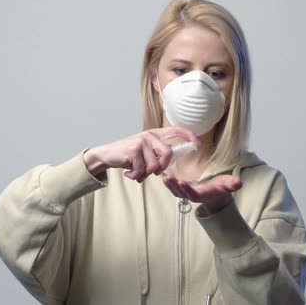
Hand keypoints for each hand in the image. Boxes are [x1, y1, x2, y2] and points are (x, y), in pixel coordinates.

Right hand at [84, 126, 200, 182]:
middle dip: (162, 167)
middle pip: (167, 154)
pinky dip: (135, 175)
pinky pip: (142, 170)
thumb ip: (158, 153)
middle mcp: (149, 135)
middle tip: (155, 172)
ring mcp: (141, 142)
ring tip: (137, 171)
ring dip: (145, 174)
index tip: (197, 145)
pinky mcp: (133, 151)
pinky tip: (129, 172)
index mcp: (155, 134)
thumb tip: (171, 162)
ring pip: (154, 166)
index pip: (176, 130)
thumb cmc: (129, 155)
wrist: (107, 155)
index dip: (189, 136)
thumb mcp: (146, 151)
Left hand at [162, 174, 241, 214]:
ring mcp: (188, 194)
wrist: (218, 194)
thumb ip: (233, 184)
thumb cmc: (223, 188)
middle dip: (175, 187)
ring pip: (177, 192)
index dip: (188, 190)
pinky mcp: (184, 190)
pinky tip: (164, 178)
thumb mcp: (230, 184)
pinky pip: (175, 189)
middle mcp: (194, 196)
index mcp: (204, 195)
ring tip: (165, 177)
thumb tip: (238, 182)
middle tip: (169, 178)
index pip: (194, 194)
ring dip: (170, 186)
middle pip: (182, 194)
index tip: (182, 182)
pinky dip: (169, 185)